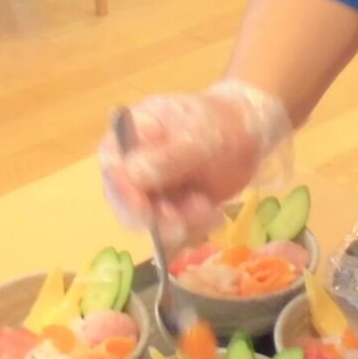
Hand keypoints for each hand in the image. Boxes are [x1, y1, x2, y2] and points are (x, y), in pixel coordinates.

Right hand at [100, 81, 292, 246]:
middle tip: (185, 219)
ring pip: (150, 226)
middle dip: (157, 219)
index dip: (124, 193)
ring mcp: (149, 194)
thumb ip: (169, 155)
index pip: (112, 168)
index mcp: (128, 138)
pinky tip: (213, 217)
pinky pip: (172, 236)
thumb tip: (133, 174)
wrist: (245, 134)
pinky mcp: (169, 213)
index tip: (145, 211)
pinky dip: (193, 232)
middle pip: (126, 206)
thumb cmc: (217, 122)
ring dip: (181, 226)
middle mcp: (130, 169)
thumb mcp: (199, 134)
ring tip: (207, 208)